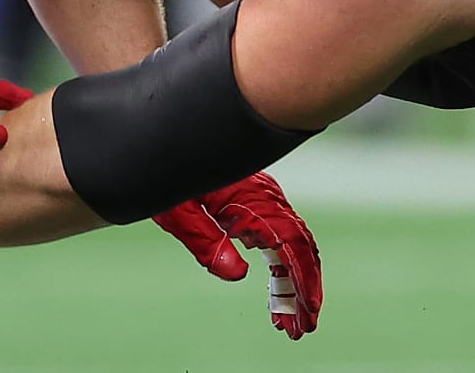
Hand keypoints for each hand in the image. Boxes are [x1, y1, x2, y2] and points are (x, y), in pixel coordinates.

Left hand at [152, 172, 322, 339]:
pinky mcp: (256, 203)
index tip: (307, 308)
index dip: (303, 276)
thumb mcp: (179, 212)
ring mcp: (263, 199)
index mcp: (251, 197)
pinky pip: (279, 237)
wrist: (167, 146)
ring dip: (296, 282)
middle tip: (302, 328)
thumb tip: (237, 274)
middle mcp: (265, 196)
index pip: (291, 240)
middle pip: (300, 244)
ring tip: (290, 323)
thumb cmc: (169, 173)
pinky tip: (279, 292)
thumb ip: (206, 241)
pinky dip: (284, 266)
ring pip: (293, 243)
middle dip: (305, 287)